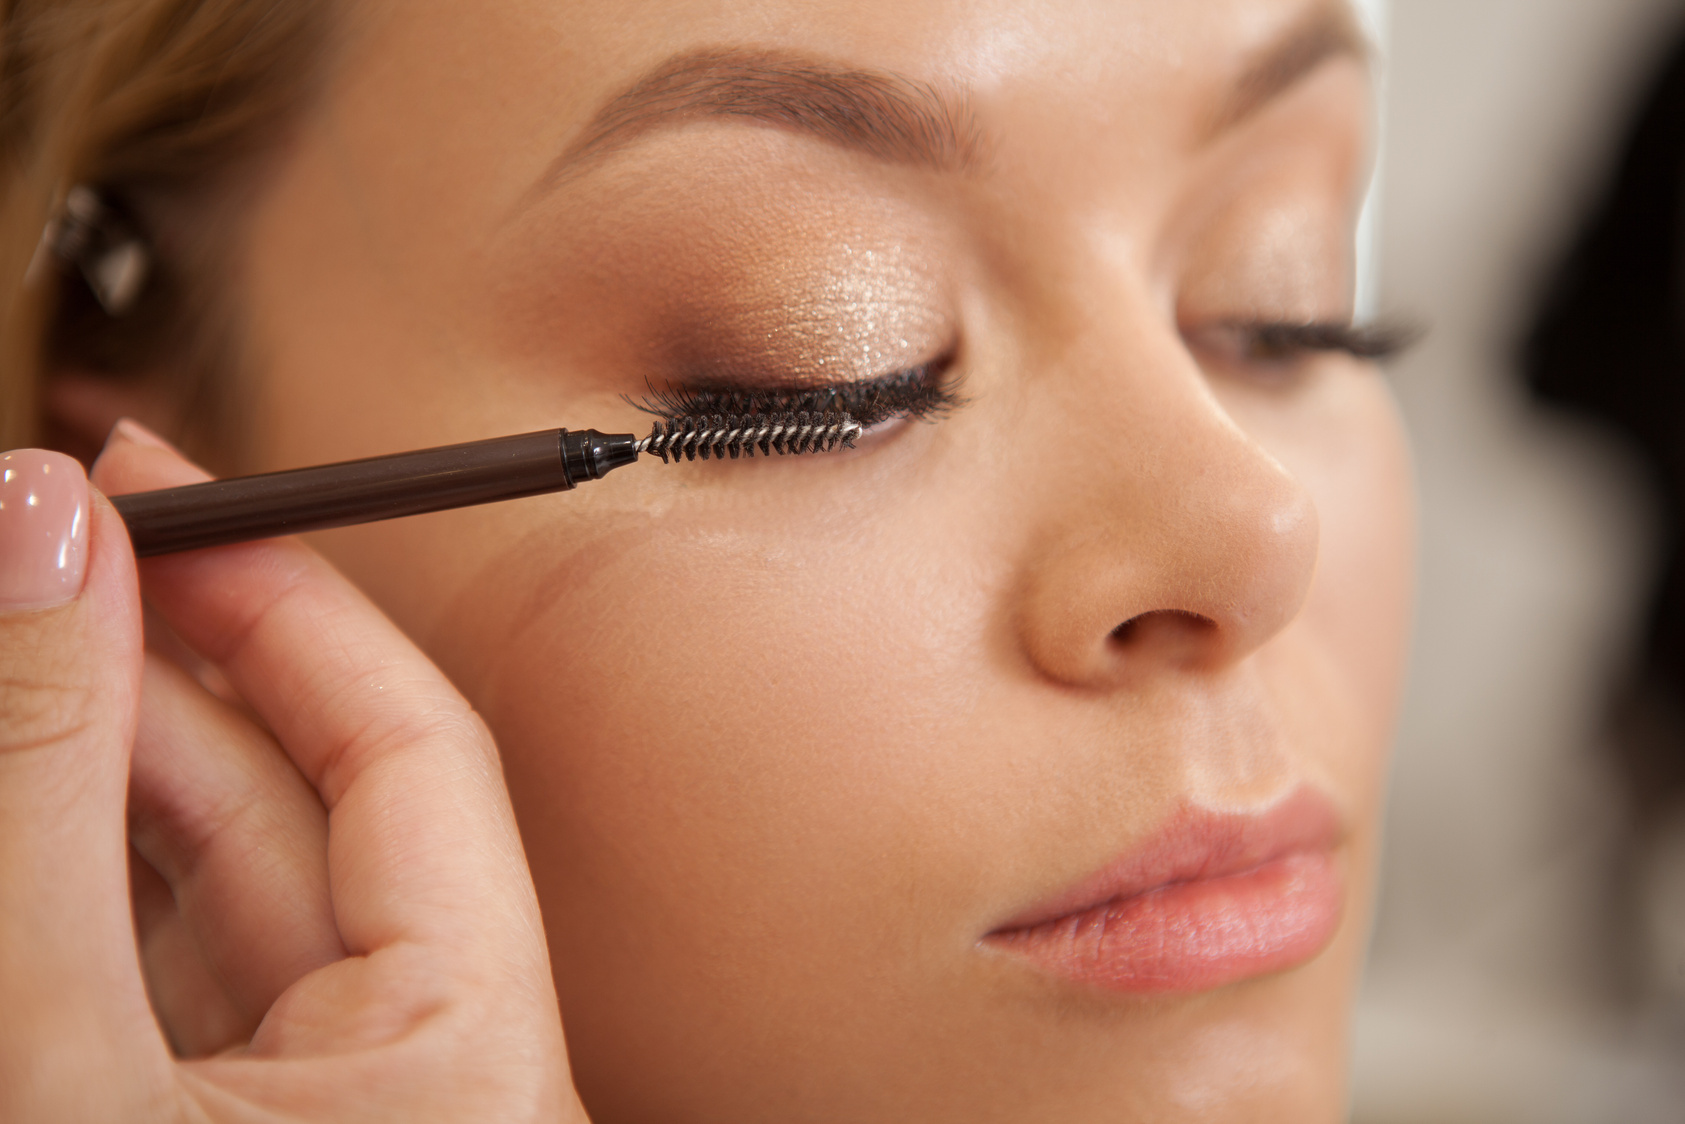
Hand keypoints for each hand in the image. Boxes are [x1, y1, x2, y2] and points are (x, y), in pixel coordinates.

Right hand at [0, 423, 584, 1120]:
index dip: (286, 598)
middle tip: (36, 554)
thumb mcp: (59, 1060)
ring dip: (100, 768)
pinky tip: (24, 785)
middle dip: (155, 671)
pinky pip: (181, 968)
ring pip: (226, 884)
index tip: (167, 494)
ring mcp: (335, 1102)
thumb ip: (48, 795)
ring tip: (16, 648)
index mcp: (473, 1057)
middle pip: (307, 800)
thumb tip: (44, 539)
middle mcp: (435, 1072)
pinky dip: (90, 879)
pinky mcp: (239, 1122)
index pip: (414, 745)